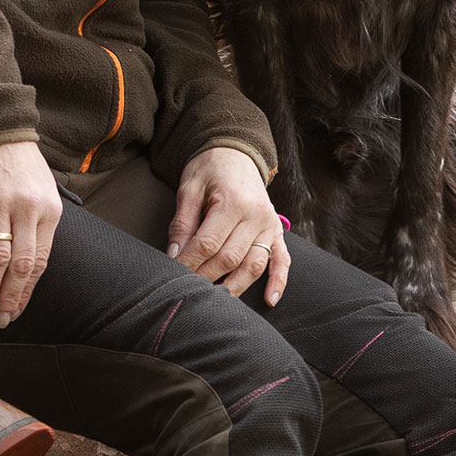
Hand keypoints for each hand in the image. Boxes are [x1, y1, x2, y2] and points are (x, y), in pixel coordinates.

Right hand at [0, 139, 61, 326]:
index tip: (16, 312)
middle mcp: (27, 210)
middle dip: (9, 298)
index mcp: (49, 211)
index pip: (39, 262)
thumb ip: (36, 227)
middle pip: (20, 265)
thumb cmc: (18, 164)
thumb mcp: (42, 192)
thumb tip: (24, 270)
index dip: (27, 292)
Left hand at [170, 147, 288, 300]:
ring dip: (234, 286)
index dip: (189, 263)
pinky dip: (278, 281)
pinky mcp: (277, 231)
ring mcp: (270, 225)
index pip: (208, 243)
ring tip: (216, 301)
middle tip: (186, 288)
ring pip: (254, 265)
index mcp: (234, 202)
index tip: (173, 274)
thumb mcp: (189, 190)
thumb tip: (174, 256)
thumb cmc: (210, 170)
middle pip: (230, 258)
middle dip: (205, 277)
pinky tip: (270, 299)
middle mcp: (257, 215)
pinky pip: (282, 260)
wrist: (236, 154)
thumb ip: (183, 224)